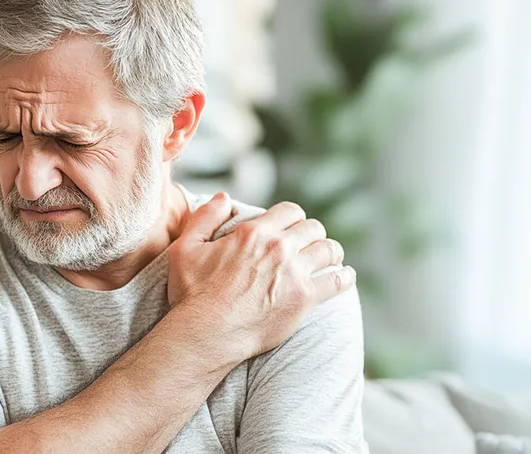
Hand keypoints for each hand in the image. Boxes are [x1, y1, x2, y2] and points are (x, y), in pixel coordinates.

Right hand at [166, 193, 356, 361]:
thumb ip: (204, 217)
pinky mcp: (305, 298)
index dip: (293, 218)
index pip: (290, 211)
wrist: (207, 333)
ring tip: (329, 259)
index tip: (292, 228)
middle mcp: (278, 247)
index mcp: (254, 232)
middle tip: (309, 245)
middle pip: (313, 228)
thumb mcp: (186, 248)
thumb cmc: (193, 293)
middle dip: (312, 234)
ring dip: (330, 252)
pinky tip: (344, 277)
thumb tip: (223, 197)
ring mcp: (294, 272)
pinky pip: (337, 280)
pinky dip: (344, 276)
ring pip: (329, 250)